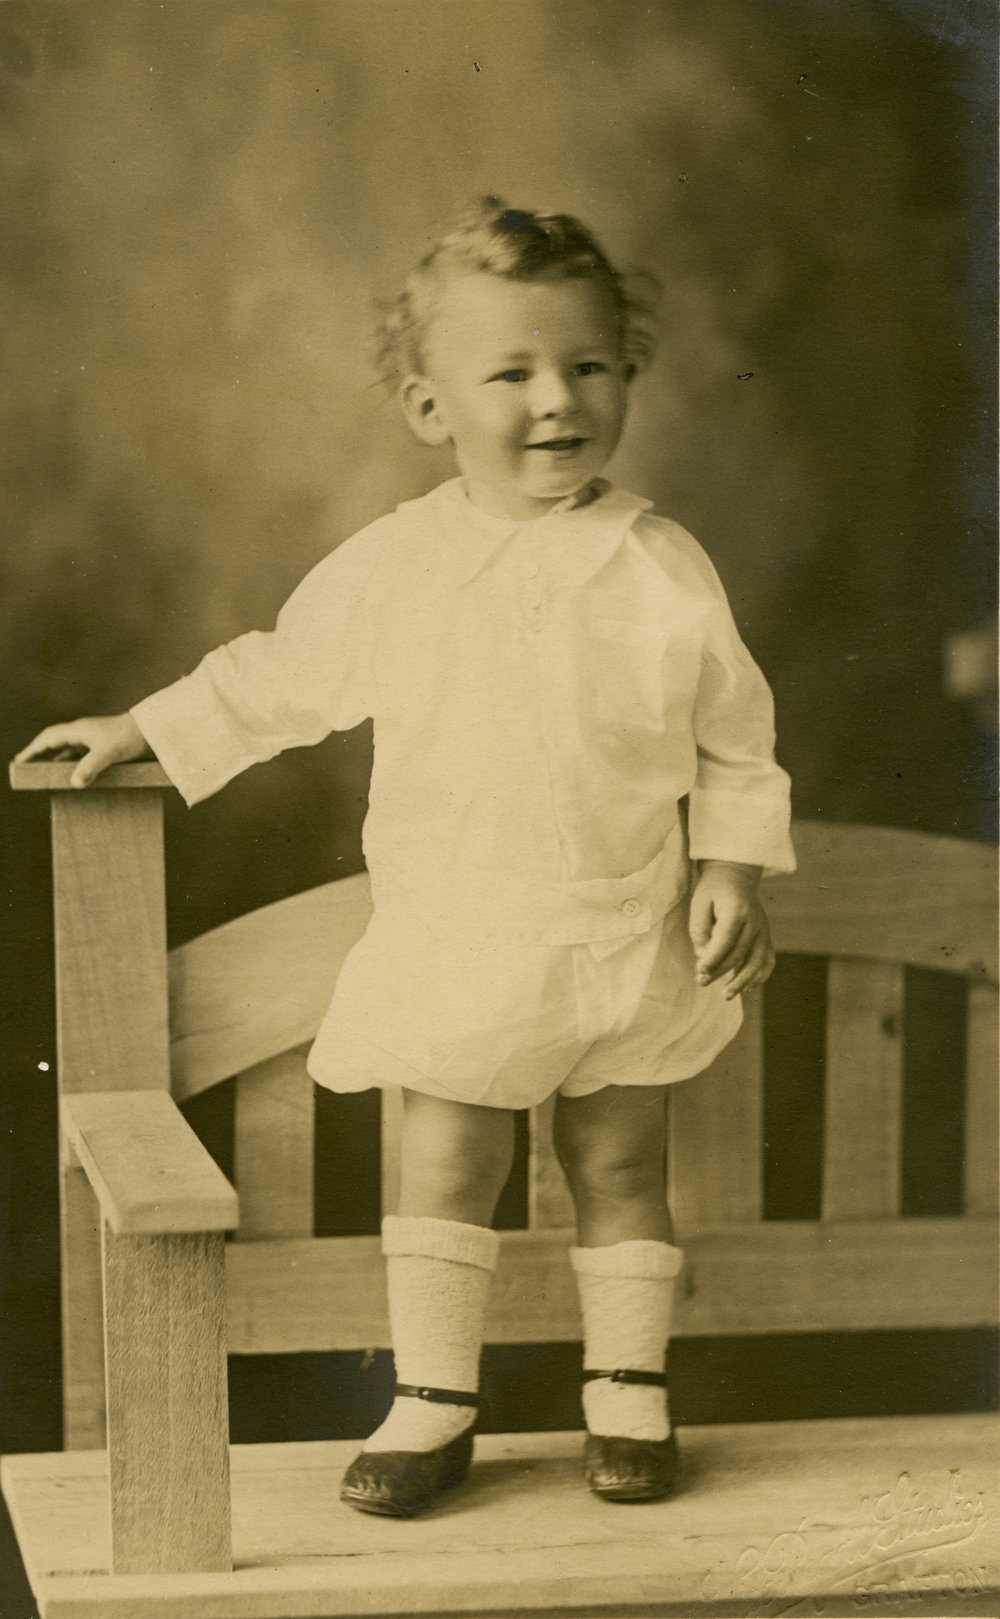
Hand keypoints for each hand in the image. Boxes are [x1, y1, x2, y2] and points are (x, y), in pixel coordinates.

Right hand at [15, 713, 151, 788]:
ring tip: (44, 773)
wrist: (153, 730)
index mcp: (79, 730)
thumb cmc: (130, 737)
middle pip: (54, 742)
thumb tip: (74, 783)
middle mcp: (83, 732)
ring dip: (56, 759)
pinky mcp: (103, 745)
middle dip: (40, 753)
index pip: (48, 738)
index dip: (33, 749)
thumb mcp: (109, 753)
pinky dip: (72, 763)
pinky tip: (72, 774)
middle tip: (25, 766)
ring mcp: (93, 738)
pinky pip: (81, 754)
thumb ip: (91, 767)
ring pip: (68, 749)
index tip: (19, 761)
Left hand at [688, 860, 774, 999]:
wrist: (735, 876)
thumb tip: (705, 957)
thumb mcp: (699, 903)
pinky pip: (768, 960)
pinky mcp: (767, 936)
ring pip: (757, 961)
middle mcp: (755, 921)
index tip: (699, 971)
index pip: (725, 940)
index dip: (712, 958)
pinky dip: (760, 975)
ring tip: (727, 995)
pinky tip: (748, 988)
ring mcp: (764, 929)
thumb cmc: (713, 891)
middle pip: (739, 953)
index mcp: (737, 909)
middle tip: (701, 981)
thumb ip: (700, 930)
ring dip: (742, 981)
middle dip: (720, 971)